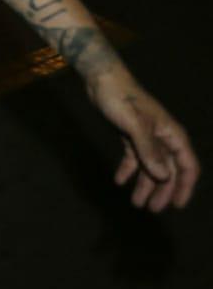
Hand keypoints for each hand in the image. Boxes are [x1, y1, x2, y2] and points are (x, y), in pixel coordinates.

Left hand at [87, 71, 199, 211]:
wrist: (101, 79)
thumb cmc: (121, 99)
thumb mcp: (134, 125)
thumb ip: (149, 151)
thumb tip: (163, 176)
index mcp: (171, 134)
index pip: (187, 165)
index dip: (185, 187)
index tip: (178, 206)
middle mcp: (163, 137)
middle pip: (168, 170)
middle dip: (162, 191)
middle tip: (151, 209)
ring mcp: (147, 136)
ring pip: (151, 166)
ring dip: (144, 184)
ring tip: (136, 203)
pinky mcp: (130, 134)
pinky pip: (134, 157)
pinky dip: (128, 170)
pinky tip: (119, 181)